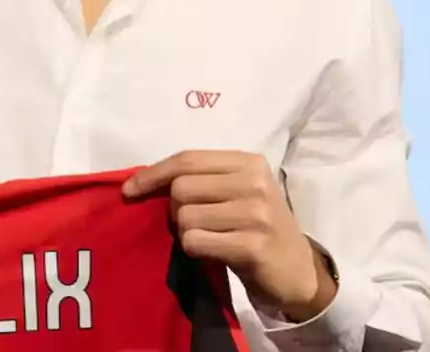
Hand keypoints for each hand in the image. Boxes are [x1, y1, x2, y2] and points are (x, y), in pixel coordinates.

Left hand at [122, 150, 335, 321]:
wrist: (299, 271)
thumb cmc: (258, 228)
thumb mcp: (238, 193)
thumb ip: (203, 180)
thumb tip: (143, 182)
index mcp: (248, 162)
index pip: (187, 159)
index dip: (153, 173)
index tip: (130, 190)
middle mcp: (254, 182)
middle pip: (181, 188)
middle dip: (175, 210)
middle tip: (194, 224)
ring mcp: (257, 213)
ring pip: (186, 217)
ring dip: (186, 234)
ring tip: (209, 239)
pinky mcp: (253, 245)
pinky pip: (196, 242)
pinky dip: (195, 250)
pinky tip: (214, 253)